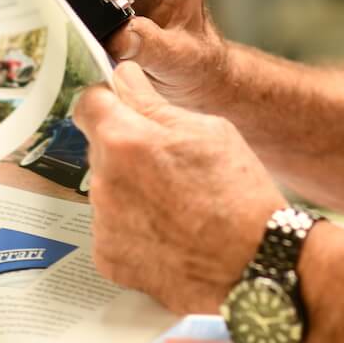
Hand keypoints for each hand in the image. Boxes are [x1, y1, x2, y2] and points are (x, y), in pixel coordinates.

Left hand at [73, 62, 282, 314]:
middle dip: (126, 149)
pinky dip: (133, 228)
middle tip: (170, 163)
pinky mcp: (108, 259)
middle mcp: (103, 182)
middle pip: (100, 150)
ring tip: (176, 203)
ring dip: (129, 190)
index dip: (110, 101)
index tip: (125, 108)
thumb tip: (125, 79)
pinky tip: (169, 231)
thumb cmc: (239, 194)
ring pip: (106, 191)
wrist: (254, 263)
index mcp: (124, 140)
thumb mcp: (208, 129)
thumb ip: (153, 102)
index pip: (89, 104)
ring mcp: (103, 225)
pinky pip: (111, 230)